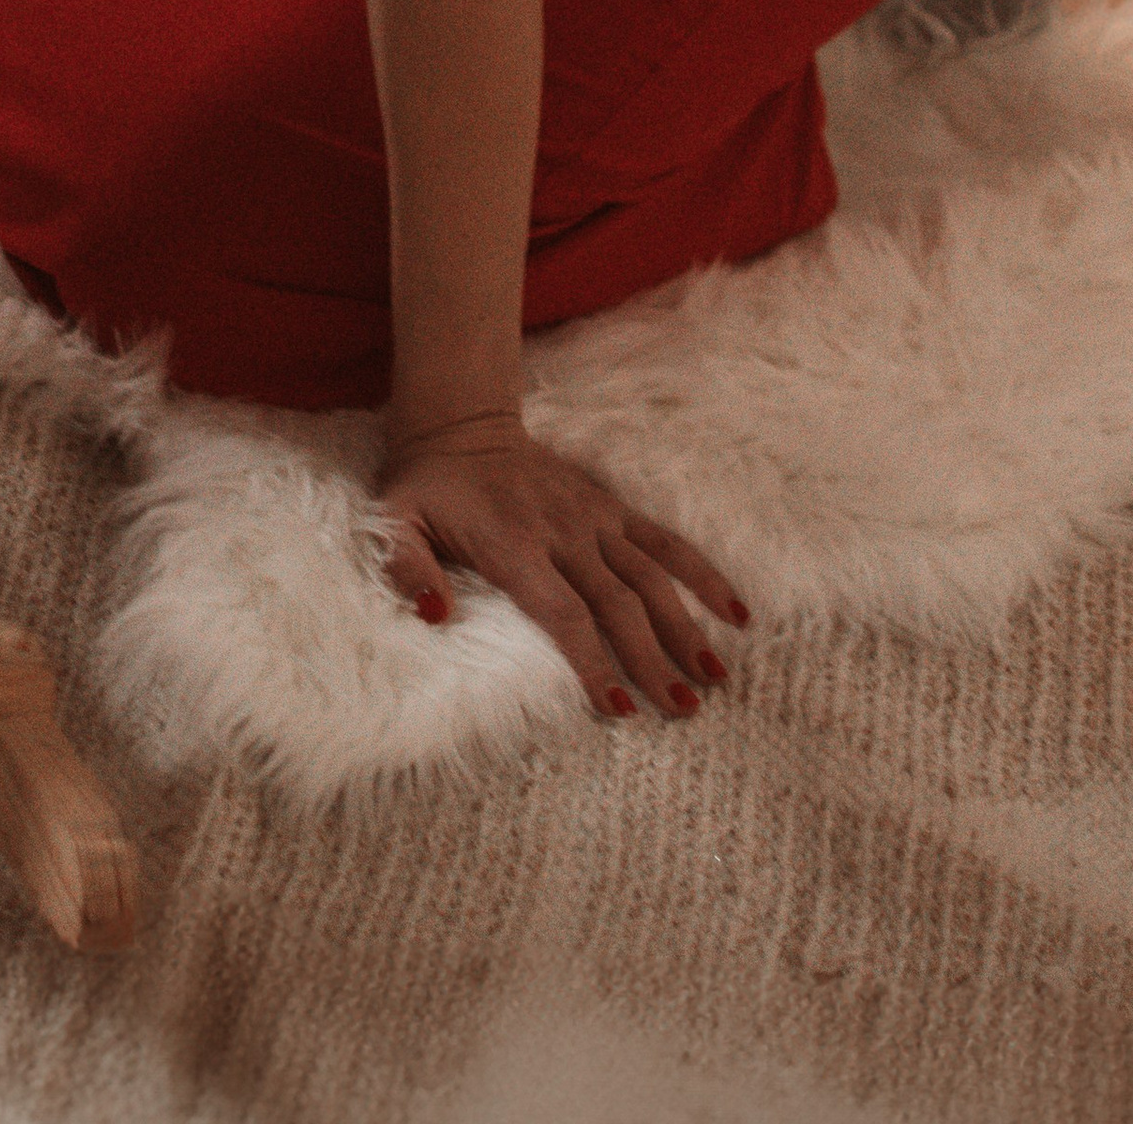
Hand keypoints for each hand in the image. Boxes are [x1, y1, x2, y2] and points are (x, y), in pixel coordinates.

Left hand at [377, 412, 746, 723]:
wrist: (461, 424)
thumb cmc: (428, 488)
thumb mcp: (396, 522)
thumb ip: (407, 568)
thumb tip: (434, 616)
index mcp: (513, 545)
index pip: (563, 613)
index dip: (592, 661)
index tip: (619, 707)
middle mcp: (563, 533)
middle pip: (618, 603)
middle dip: (652, 658)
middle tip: (683, 709)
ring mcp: (594, 518)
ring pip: (651, 576)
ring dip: (686, 625)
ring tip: (715, 676)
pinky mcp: (611, 508)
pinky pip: (665, 541)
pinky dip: (703, 574)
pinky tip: (737, 612)